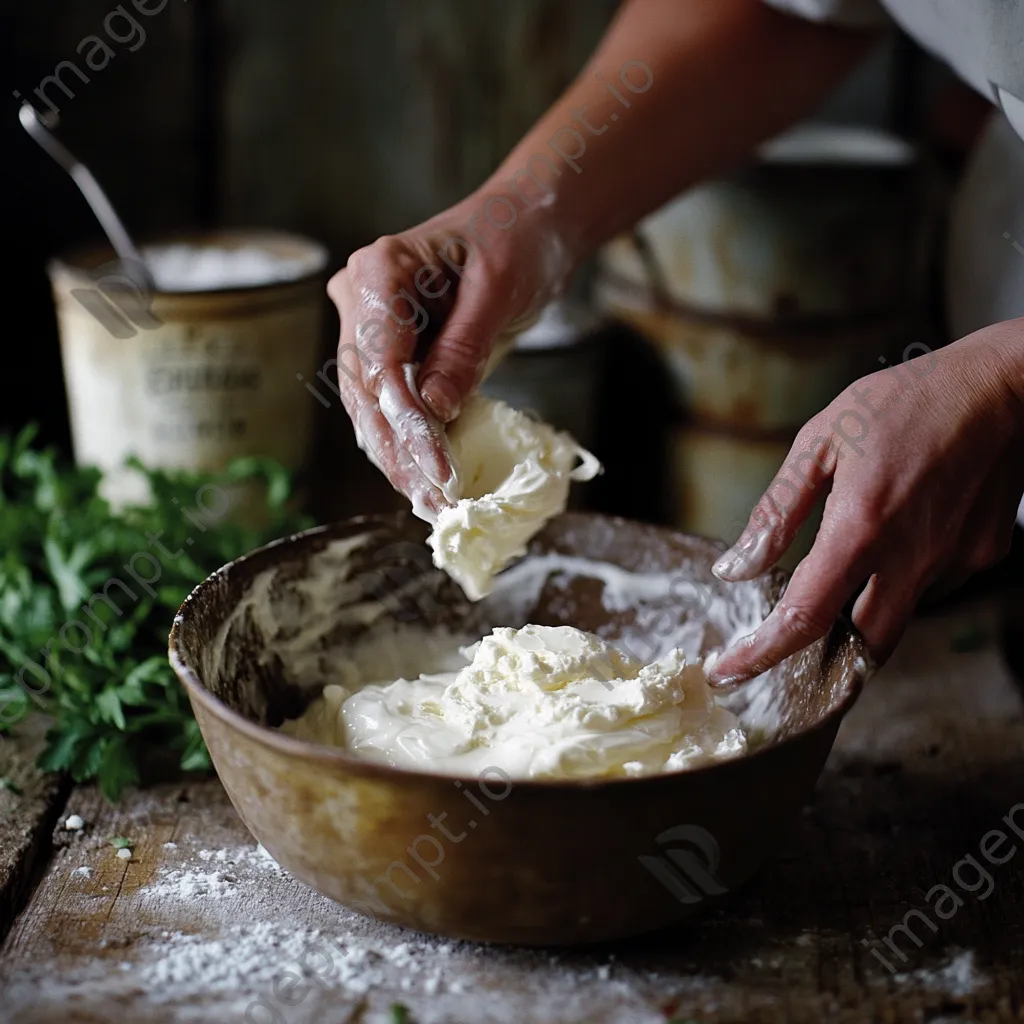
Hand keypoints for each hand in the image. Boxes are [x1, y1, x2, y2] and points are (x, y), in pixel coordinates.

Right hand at [326, 191, 572, 519]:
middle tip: (434, 500)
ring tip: (431, 503)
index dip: (406, 423)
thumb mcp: (498, 290)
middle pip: (367, 393)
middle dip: (400, 452)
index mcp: (378, 271)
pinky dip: (408, 445)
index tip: (437, 469)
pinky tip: (424, 481)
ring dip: (400, 459)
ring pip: (371, 409)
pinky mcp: (393, 354)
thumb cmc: (517, 240)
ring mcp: (371, 329)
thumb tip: (434, 409)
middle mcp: (361, 300)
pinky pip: (390, 406)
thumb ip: (463, 348)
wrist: (527, 225)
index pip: (380, 363)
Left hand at [705, 321, 1023, 684]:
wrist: (1005, 385)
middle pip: (862, 648)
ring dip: (865, 611)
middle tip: (789, 646)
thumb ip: (777, 512)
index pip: (804, 617)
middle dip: (824, 660)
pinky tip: (897, 535)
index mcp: (861, 528)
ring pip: (899, 616)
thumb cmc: (906, 401)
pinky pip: (933, 585)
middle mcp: (912, 557)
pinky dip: (904, 577)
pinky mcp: (984, 555)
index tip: (728, 674)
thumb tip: (736, 568)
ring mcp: (955, 560)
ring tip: (846, 570)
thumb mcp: (821, 441)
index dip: (760, 654)